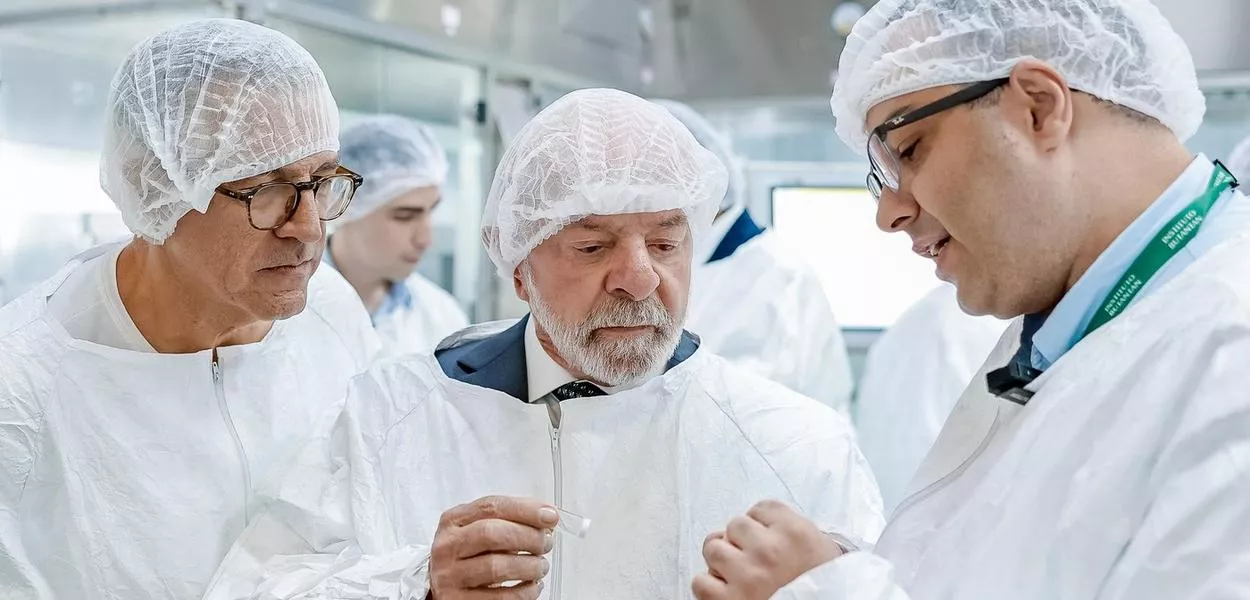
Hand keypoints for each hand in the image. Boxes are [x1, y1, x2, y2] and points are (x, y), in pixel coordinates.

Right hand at [428, 495, 558, 599]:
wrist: (445, 588)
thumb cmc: (469, 556)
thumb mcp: (479, 530)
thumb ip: (508, 520)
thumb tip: (546, 517)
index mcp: (453, 521)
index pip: (491, 507)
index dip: (525, 510)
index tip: (550, 516)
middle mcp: (447, 547)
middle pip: (492, 534)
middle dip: (529, 537)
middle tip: (546, 543)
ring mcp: (450, 576)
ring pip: (496, 566)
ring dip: (530, 566)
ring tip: (540, 566)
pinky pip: (499, 598)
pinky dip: (524, 592)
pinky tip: (531, 586)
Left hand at [692, 500, 843, 599]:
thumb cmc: (824, 589)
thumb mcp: (821, 549)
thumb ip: (789, 529)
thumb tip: (759, 521)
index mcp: (795, 534)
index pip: (761, 508)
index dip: (762, 524)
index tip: (766, 537)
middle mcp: (769, 550)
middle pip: (735, 524)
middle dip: (741, 541)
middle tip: (755, 559)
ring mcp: (747, 575)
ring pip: (713, 547)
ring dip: (722, 561)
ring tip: (740, 575)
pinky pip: (700, 581)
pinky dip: (709, 587)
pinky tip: (727, 591)